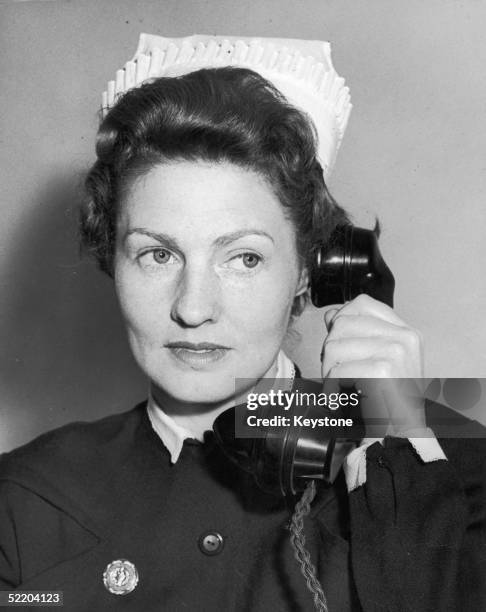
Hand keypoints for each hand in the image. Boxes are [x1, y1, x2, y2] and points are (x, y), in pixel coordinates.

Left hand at [320, 294, 425, 436]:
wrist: (401, 438)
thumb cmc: (386, 403)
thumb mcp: (377, 361)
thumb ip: (355, 335)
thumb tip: (331, 314)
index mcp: (406, 331)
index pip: (361, 303)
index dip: (342, 320)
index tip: (341, 345)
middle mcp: (405, 337)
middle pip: (342, 323)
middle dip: (330, 351)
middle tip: (338, 375)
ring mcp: (397, 351)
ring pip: (334, 346)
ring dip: (328, 371)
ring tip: (341, 388)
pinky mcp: (385, 369)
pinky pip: (338, 369)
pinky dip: (332, 388)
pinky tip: (340, 399)